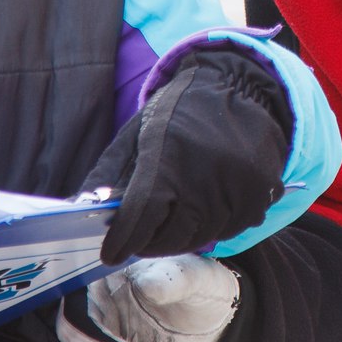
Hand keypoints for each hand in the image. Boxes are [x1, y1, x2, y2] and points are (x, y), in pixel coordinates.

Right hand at [54, 254, 241, 341]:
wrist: (210, 321)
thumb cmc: (199, 286)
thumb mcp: (196, 277)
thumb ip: (173, 279)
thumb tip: (148, 285)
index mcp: (106, 275)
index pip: (81, 302)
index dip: (96, 333)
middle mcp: (94, 305)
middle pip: (72, 335)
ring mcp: (95, 337)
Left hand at [84, 46, 290, 263]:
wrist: (238, 88)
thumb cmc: (179, 113)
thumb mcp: (135, 133)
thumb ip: (108, 173)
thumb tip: (81, 210)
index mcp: (168, 153)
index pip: (142, 214)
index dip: (123, 239)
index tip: (110, 253)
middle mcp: (206, 173)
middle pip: (171, 235)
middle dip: (149, 243)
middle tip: (139, 239)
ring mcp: (237, 186)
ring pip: (201, 237)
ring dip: (181, 237)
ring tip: (172, 218)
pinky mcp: (260, 194)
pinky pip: (229, 230)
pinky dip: (211, 227)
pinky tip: (204, 207)